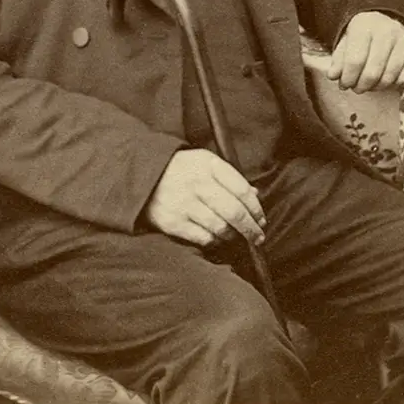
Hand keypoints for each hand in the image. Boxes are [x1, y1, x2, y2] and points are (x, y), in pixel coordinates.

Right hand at [144, 149, 265, 247]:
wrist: (142, 175)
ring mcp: (184, 203)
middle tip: (258, 236)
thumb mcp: (204, 162)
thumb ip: (229, 177)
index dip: (256, 208)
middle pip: (234, 212)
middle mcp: (197, 183)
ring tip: (236, 235)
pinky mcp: (173, 222)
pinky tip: (217, 238)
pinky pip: (204, 238)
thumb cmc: (180, 170)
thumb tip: (254, 195)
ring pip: (221, 228)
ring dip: (234, 235)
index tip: (261, 218)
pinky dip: (215, 241)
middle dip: (251, 228)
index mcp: (207, 164)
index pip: (241, 189)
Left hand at [327, 11, 403, 92]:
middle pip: (372, 72)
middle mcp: (387, 31)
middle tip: (356, 88)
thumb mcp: (347, 40)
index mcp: (365, 25)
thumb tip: (333, 76)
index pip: (355, 60)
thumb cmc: (364, 34)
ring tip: (368, 86)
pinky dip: (392, 85)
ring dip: (375, 88)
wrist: (389, 20)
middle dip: (360, 86)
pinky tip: (383, 80)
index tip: (344, 85)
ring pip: (388, 78)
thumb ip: (339, 58)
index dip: (348, 78)